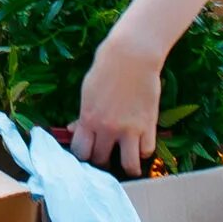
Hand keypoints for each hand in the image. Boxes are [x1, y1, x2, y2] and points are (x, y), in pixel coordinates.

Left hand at [68, 25, 165, 175]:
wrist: (132, 56)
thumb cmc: (106, 69)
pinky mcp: (149, 125)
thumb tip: (73, 130)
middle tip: (106, 154)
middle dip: (102, 160)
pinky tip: (140, 144)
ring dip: (126, 166)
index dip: (83, 155)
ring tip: (126, 162)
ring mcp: (129, 129)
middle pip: (101, 160)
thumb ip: (83, 115)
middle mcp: (108, 128)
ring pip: (128, 165)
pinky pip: (146, 151)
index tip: (87, 152)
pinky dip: (143, 151)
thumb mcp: (88, 92)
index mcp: (88, 119)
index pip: (80, 152)